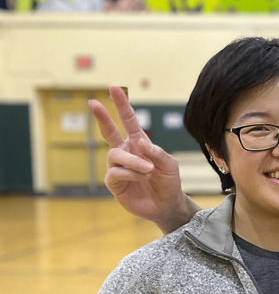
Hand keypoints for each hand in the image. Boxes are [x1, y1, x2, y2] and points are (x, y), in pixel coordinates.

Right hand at [91, 87, 196, 232]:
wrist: (167, 205)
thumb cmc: (169, 182)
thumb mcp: (170, 165)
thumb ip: (157, 152)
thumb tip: (140, 142)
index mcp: (139, 144)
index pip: (128, 121)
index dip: (122, 105)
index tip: (114, 88)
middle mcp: (126, 152)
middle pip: (109, 132)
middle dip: (102, 117)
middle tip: (93, 103)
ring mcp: (118, 167)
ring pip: (115, 155)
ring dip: (133, 161)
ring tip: (148, 170)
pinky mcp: (114, 182)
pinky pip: (114, 172)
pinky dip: (129, 173)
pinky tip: (139, 178)